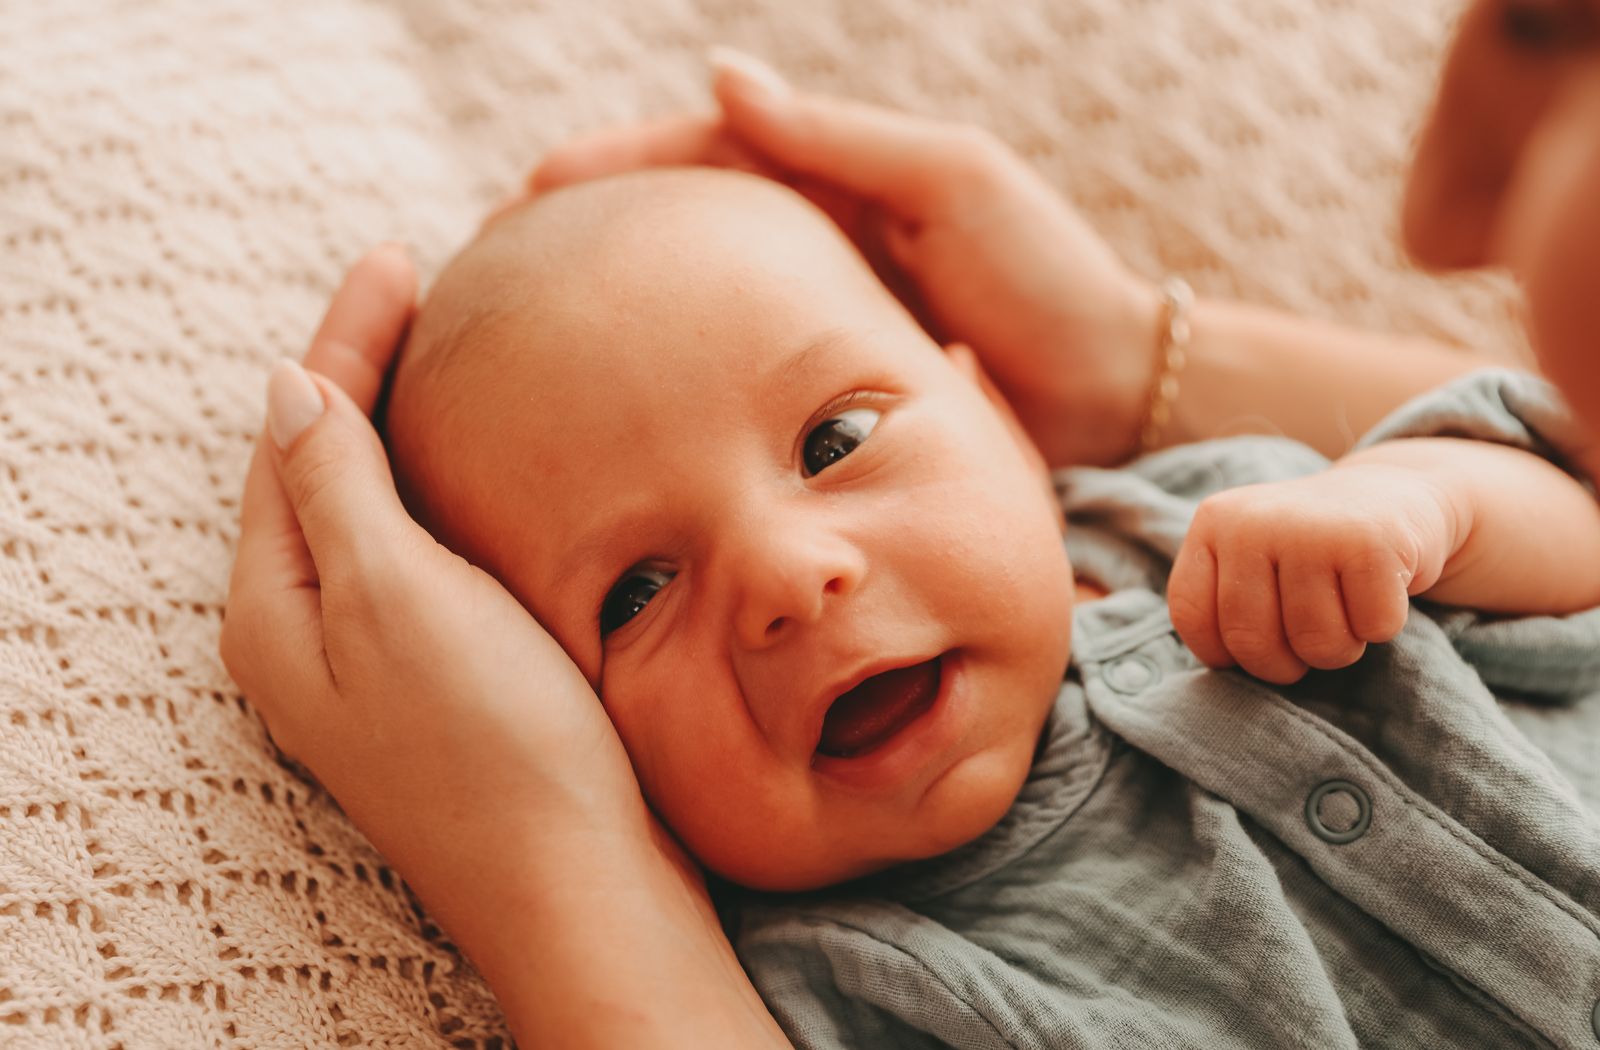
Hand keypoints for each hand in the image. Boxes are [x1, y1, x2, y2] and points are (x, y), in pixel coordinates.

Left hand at [221, 247, 686, 975]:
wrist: (577, 881)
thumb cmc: (490, 744)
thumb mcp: (395, 595)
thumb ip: (335, 486)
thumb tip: (286, 387)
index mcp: (278, 605)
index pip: (296, 435)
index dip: (342, 341)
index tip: (398, 259)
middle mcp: (311, 632)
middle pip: (323, 465)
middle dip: (362, 372)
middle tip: (419, 285)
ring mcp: (376, 659)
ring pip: (373, 508)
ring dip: (402, 426)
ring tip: (445, 354)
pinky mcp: (441, 678)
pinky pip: (421, 552)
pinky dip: (443, 488)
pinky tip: (486, 469)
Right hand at [525, 50, 1159, 467]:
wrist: (1112, 393)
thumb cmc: (1045, 278)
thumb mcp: (950, 183)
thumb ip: (838, 139)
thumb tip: (722, 80)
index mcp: (832, 178)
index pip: (697, 156)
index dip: (609, 170)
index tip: (525, 194)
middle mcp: (810, 241)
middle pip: (675, 230)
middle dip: (587, 241)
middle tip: (490, 270)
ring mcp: (811, 316)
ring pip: (691, 306)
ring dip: (616, 317)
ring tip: (530, 344)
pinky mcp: (821, 390)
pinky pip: (730, 375)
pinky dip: (673, 380)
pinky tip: (621, 409)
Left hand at [1166, 464, 1459, 683]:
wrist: (1397, 493)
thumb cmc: (1315, 551)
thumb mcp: (1252, 562)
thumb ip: (1224, 603)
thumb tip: (1223, 668)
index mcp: (1214, 523)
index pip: (1192, 616)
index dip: (1224, 653)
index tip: (1256, 643)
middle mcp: (1253, 520)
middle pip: (1250, 641)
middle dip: (1285, 665)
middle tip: (1308, 637)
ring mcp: (1312, 528)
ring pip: (1316, 644)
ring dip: (1340, 647)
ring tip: (1346, 609)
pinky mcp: (1372, 542)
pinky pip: (1373, 629)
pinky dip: (1382, 626)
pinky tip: (1380, 589)